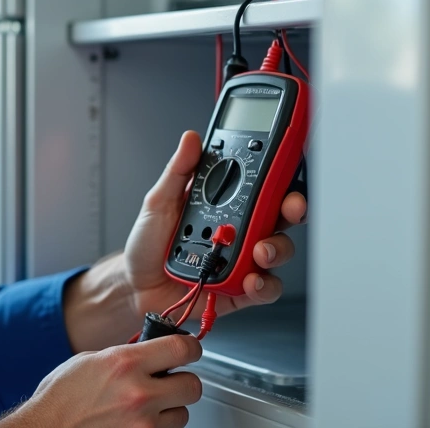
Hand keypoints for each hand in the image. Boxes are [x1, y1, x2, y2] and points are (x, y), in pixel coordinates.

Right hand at [0, 334, 202, 427]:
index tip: (189, 350)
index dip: (190, 347)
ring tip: (148, 406)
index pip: (181, 348)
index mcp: (124, 363)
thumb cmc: (60, 398)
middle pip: (193, 385)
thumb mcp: (90, 361)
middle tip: (171, 380)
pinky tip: (139, 421)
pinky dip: (158, 427)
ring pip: (183, 414)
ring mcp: (143, 424)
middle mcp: (138, 394)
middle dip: (183, 381)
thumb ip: (125, 356)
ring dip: (170, 409)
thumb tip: (151, 353)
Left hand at [63, 131, 306, 351]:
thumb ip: (178, 172)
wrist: (136, 286)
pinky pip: (265, 287)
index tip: (286, 164)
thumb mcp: (158, 202)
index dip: (279, 174)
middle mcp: (239, 229)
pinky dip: (263, 284)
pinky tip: (250, 281)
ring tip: (259, 251)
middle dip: (293, 207)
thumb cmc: (148, 244)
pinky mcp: (240, 288)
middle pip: (280, 214)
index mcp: (224, 204)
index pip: (260, 185)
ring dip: (276, 248)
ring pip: (279, 249)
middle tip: (289, 208)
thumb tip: (190, 140)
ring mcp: (242, 259)